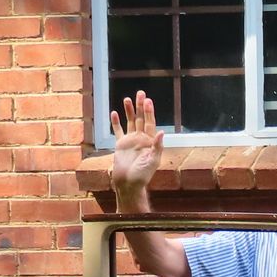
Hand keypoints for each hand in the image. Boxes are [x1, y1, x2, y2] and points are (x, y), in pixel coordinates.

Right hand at [109, 90, 163, 205]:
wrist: (129, 184)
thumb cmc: (143, 175)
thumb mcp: (153, 161)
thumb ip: (157, 146)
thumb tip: (162, 132)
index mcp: (150, 142)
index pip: (150, 123)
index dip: (149, 112)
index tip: (148, 101)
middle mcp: (141, 139)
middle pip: (141, 119)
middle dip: (141, 107)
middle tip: (140, 93)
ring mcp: (131, 141)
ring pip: (130, 122)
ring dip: (129, 111)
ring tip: (127, 99)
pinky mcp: (120, 145)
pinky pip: (118, 131)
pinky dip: (116, 122)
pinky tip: (114, 113)